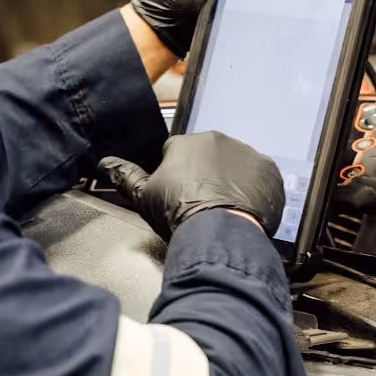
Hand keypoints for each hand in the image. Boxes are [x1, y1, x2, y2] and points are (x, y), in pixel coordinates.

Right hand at [100, 131, 284, 239]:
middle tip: (202, 203)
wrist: (219, 234)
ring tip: (224, 209)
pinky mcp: (270, 172)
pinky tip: (244, 210)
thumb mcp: (143, 197)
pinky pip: (261, 178)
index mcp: (186, 143)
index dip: (177, 176)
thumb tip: (105, 163)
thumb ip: (124, 175)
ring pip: (236, 166)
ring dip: (231, 181)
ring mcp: (248, 155)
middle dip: (206, 175)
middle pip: (210, 156)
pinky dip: (255, 191)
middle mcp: (219, 140)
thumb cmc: (179, 214)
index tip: (180, 195)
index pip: (178, 153)